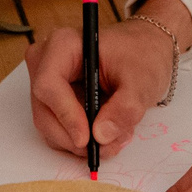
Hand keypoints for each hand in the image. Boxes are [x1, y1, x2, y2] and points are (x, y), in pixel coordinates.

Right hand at [26, 0, 180, 157]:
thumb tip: (102, 135)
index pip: (49, 84)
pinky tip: (107, 134)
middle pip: (45, 111)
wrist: (145, 52)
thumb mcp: (141, 81)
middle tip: (107, 147)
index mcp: (63, 45)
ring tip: (115, 138)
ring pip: (50, 127)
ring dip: (80, 143)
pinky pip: (58, 131)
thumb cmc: (141, 55)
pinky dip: (80, 140)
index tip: (87, 138)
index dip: (65, 114)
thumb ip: (125, 108)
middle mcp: (47, 63)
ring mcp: (48, 84)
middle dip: (74, 137)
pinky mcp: (54, 102)